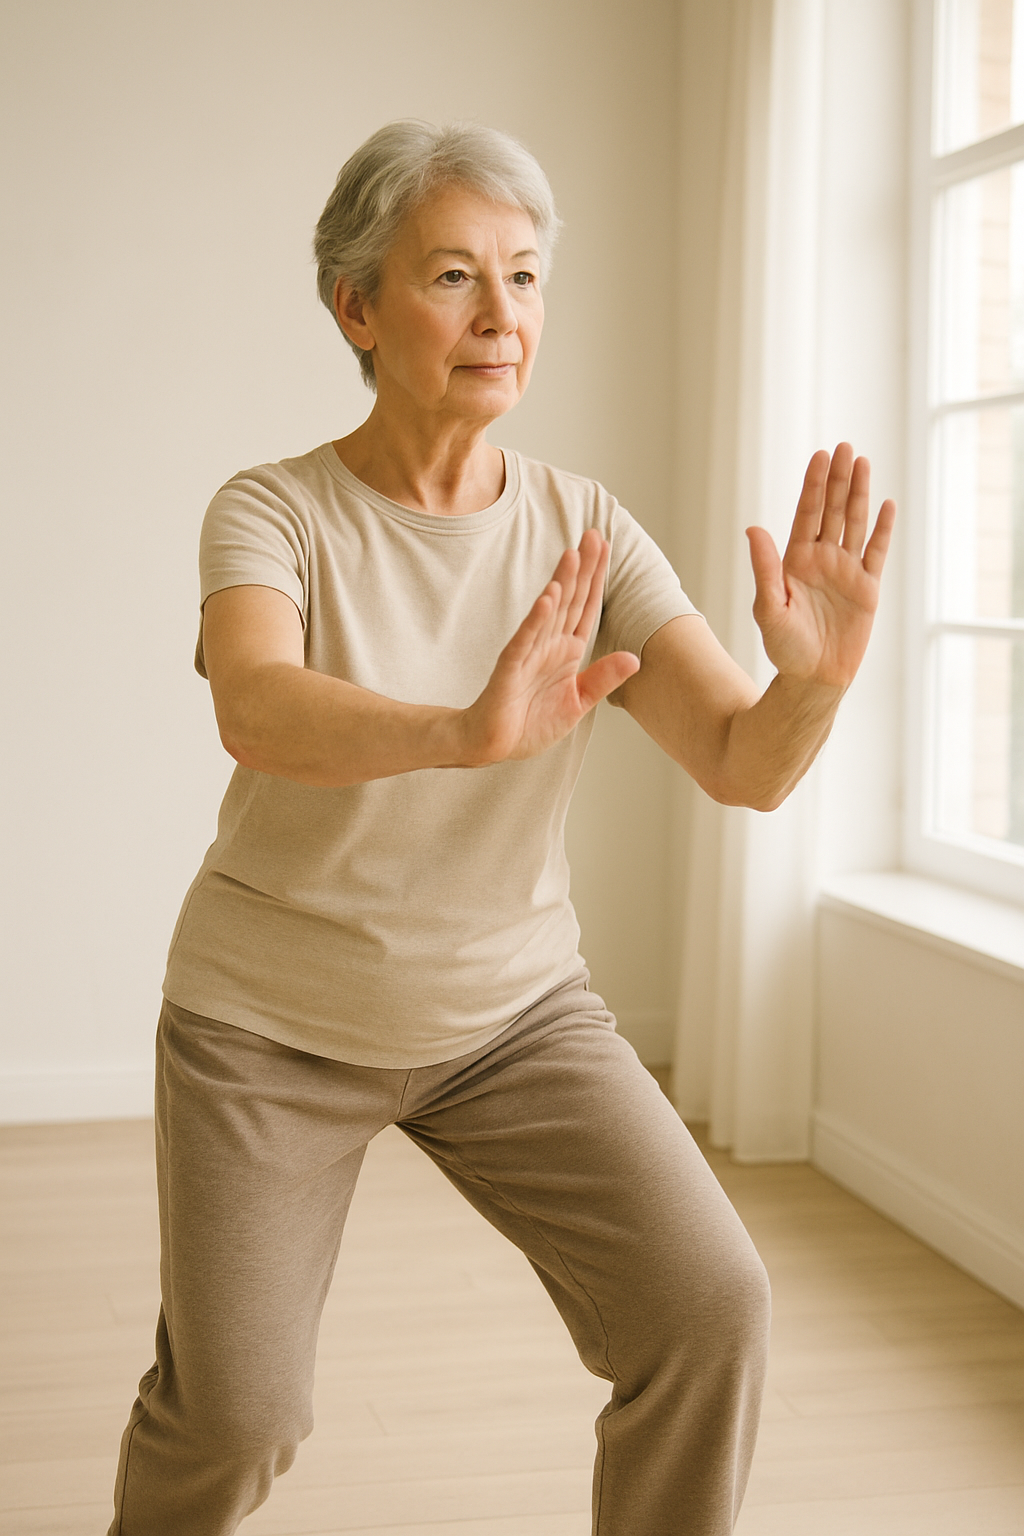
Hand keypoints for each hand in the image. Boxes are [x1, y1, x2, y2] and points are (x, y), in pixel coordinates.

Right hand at [460, 528, 640, 764]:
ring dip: (560, 584)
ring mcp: (528, 654)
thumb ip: (603, 679)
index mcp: (567, 652)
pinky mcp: (510, 669)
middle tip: (592, 534)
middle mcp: (548, 645)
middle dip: (581, 568)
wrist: (492, 745)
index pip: (586, 608)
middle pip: (569, 600)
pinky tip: (548, 599)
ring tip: (573, 556)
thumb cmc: (529, 724)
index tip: (606, 548)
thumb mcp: (577, 703)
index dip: (596, 579)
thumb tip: (634, 658)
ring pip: (548, 613)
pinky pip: (524, 641)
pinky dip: (536, 620)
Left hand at [746, 443, 895, 688]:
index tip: (820, 457)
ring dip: (859, 494)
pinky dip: (882, 529)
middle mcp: (821, 560)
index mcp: (795, 561)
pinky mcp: (867, 588)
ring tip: (863, 462)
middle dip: (838, 480)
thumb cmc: (785, 647)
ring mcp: (845, 571)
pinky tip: (886, 505)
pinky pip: (876, 552)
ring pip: (854, 524)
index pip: (806, 515)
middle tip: (845, 447)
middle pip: (832, 511)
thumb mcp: (768, 608)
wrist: (814, 678)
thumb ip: (764, 569)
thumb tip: (753, 529)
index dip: (813, 486)